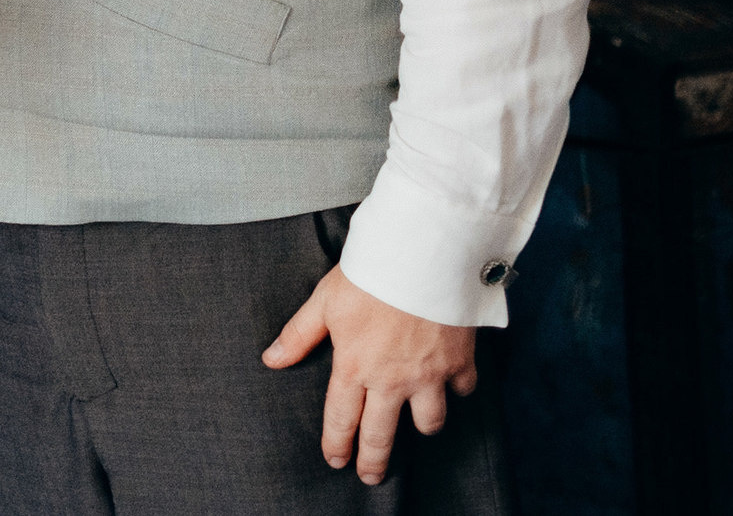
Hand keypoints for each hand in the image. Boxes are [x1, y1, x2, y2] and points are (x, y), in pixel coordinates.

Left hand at [263, 266, 477, 485]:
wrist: (422, 255)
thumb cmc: (369, 274)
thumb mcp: (324, 301)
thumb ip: (299, 335)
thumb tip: (271, 360)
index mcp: (354, 366)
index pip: (341, 418)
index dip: (337, 444)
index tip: (336, 461)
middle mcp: (391, 380)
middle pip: (382, 435)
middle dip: (374, 461)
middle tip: (371, 477)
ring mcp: (428, 375)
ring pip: (428, 422)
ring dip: (421, 425)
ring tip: (415, 423)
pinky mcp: (460, 363)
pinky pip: (462, 391)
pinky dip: (457, 390)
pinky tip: (450, 384)